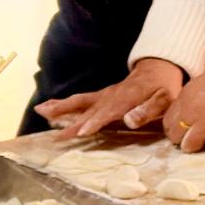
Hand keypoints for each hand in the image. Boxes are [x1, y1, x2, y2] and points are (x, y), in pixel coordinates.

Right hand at [37, 56, 183, 137]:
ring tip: (40, 111)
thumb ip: (148, 110)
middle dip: (70, 121)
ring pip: (78, 101)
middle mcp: (110, 97)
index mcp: (126, 100)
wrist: (158, 69)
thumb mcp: (165, 99)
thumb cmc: (164, 89)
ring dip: (59, 108)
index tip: (82, 132)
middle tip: (54, 134)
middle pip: (87, 109)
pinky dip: (61, 104)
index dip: (95, 122)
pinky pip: (78, 100)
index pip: (107, 113)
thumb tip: (129, 121)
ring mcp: (103, 96)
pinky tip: (46, 108)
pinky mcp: (99, 96)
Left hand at [162, 48, 204, 150]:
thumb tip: (190, 115)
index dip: (176, 129)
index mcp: (185, 96)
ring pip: (190, 145)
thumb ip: (194, 100)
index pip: (168, 122)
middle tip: (198, 136)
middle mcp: (191, 109)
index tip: (185, 130)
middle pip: (175, 136)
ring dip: (200, 144)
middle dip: (185, 139)